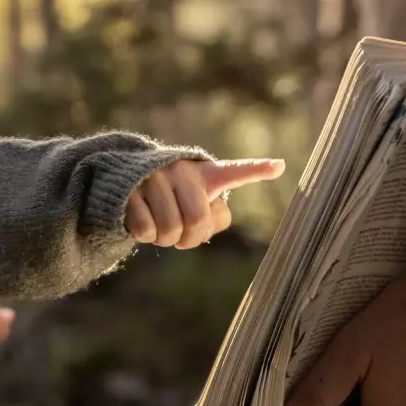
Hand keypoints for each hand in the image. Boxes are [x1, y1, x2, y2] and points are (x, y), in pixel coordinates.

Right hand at [126, 158, 285, 248]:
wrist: (126, 180)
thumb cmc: (173, 198)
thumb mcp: (196, 203)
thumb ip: (212, 218)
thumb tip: (210, 227)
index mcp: (207, 174)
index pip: (235, 171)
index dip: (256, 169)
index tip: (279, 166)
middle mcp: (184, 171)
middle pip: (198, 222)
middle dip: (189, 239)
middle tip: (179, 234)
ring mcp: (156, 177)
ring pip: (169, 230)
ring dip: (165, 240)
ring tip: (159, 224)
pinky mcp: (131, 187)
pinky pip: (145, 229)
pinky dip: (144, 236)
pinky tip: (141, 219)